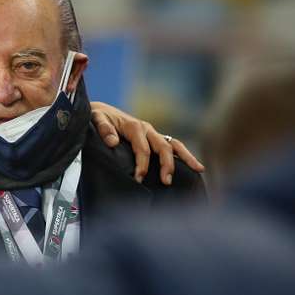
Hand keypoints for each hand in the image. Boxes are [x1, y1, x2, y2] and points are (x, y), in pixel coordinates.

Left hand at [90, 102, 204, 184]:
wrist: (100, 112)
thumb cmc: (97, 118)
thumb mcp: (95, 119)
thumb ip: (103, 129)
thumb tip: (113, 142)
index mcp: (134, 126)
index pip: (143, 148)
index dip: (142, 164)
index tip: (139, 179)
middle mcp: (147, 129)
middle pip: (163, 147)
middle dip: (166, 164)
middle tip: (166, 182)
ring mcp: (152, 134)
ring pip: (174, 145)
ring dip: (185, 158)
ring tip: (199, 170)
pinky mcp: (154, 139)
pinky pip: (173, 147)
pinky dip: (184, 156)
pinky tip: (195, 167)